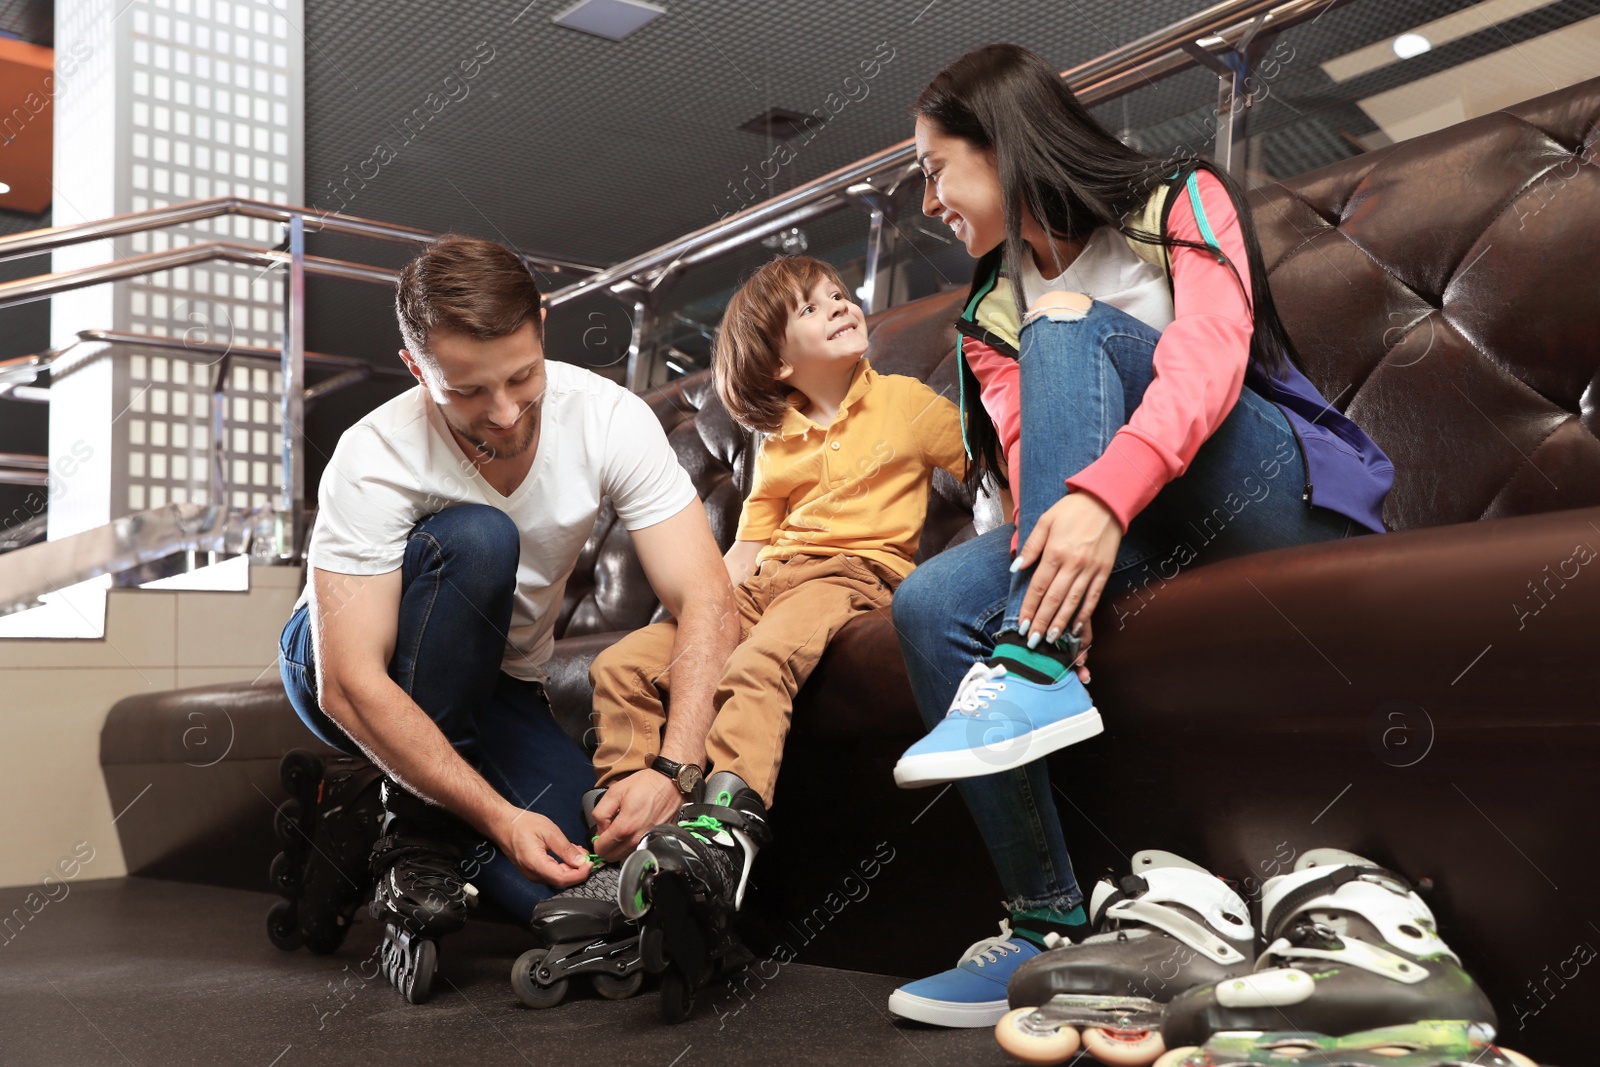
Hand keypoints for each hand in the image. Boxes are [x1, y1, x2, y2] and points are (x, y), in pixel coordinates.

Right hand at [499, 806, 592, 888]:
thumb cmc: (523, 825)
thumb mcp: (549, 831)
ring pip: (558, 878)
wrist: (504, 824)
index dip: (579, 874)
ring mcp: (532, 875)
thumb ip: (566, 848)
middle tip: (587, 856)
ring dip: (571, 868)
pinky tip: (568, 855)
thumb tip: (581, 861)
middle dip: (578, 870)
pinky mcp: (533, 872)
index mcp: (535, 864)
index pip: (562, 878)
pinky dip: (564, 866)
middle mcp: (533, 874)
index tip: (590, 864)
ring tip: (578, 852)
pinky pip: (552, 874)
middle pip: (561, 881)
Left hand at [591, 771, 684, 861]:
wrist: (671, 783)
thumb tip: (600, 830)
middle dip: (607, 846)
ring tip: (624, 828)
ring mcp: (648, 841)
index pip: (601, 849)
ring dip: (620, 846)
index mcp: (625, 827)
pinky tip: (635, 830)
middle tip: (611, 830)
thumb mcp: (615, 791)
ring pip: (625, 856)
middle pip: (612, 857)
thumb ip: (600, 813)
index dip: (597, 840)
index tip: (602, 831)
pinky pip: (639, 850)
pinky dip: (633, 844)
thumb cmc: (646, 785)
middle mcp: (637, 838)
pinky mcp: (657, 840)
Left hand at [1014, 491, 1119, 681]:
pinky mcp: (1104, 572)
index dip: (1029, 608)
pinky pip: (1093, 597)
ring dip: (1061, 623)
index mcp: (1055, 552)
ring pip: (1073, 602)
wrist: (1106, 500)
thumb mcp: (1045, 521)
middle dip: (1041, 622)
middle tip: (1032, 641)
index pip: (1039, 587)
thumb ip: (1031, 546)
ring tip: (1050, 640)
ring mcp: (1090, 570)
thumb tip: (1016, 568)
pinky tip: (1076, 628)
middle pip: (1054, 600)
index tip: (1021, 625)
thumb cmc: (1071, 510)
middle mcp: (1072, 564)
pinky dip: (1084, 614)